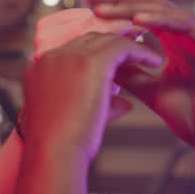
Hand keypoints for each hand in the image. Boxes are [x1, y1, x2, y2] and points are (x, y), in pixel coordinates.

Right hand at [20, 32, 163, 161]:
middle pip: (88, 41)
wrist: (53, 153)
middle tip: (137, 55)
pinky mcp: (90, 61)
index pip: (72, 53)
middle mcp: (51, 58)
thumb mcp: (73, 120)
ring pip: (106, 40)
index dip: (96, 57)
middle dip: (113, 46)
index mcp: (38, 70)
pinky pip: (121, 46)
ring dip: (129, 47)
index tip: (117, 65)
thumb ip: (99, 105)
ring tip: (150, 56)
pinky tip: (155, 61)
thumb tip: (125, 104)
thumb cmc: (59, 147)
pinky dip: (140, 51)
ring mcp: (68, 56)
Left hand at [83, 0, 194, 156]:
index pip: (141, 14)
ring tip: (105, 7)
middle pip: (150, 4)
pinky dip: (162, 19)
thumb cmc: (193, 116)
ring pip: (164, 9)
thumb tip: (102, 62)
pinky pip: (186, 24)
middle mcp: (185, 35)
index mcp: (172, 43)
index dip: (116, 4)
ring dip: (133, 6)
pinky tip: (138, 18)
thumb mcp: (150, 91)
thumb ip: (131, 74)